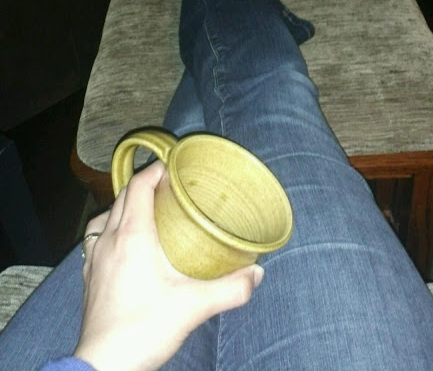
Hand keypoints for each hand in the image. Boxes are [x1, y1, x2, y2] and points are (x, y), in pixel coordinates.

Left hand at [74, 161, 263, 370]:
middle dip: (144, 185)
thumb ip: (231, 288)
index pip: (138, 187)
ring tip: (146, 212)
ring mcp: (95, 257)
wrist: (104, 365)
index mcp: (132, 235)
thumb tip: (257, 273)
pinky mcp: (89, 275)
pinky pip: (97, 237)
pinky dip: (111, 228)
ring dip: (124, 206)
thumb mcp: (194, 306)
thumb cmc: (144, 330)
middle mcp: (109, 239)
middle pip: (122, 196)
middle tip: (169, 188)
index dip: (154, 171)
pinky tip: (125, 244)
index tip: (173, 168)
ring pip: (106, 215)